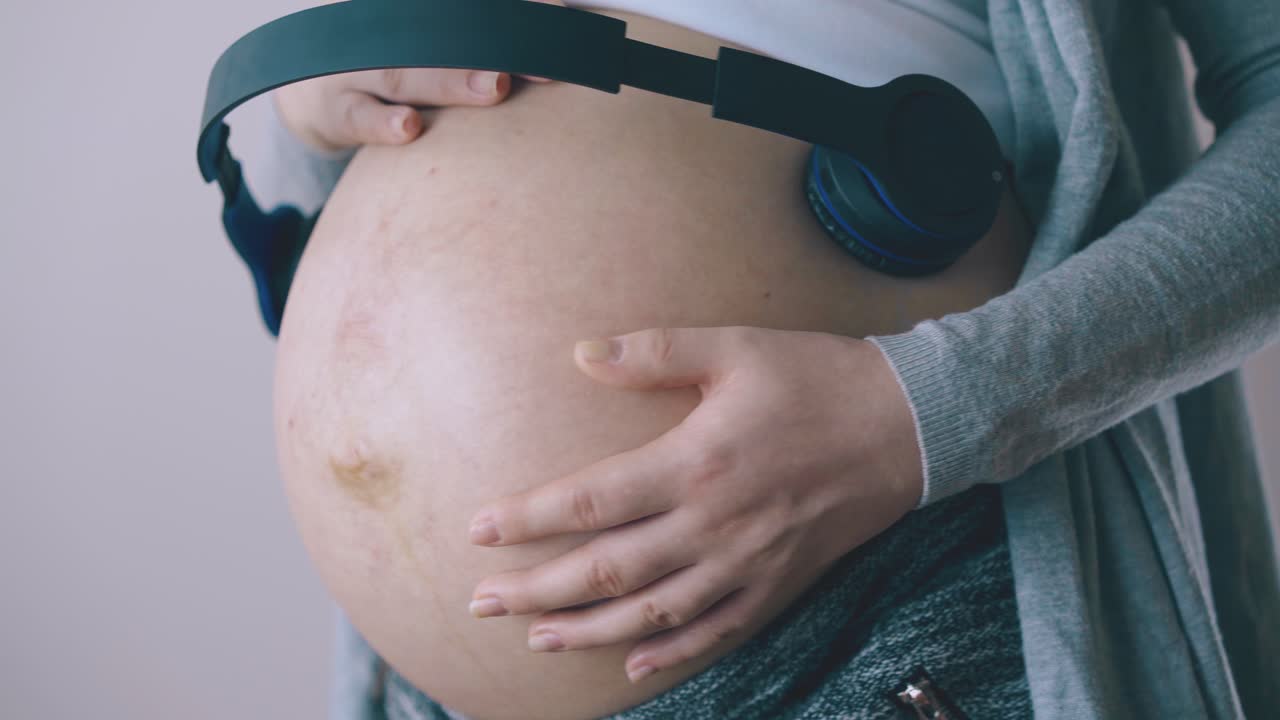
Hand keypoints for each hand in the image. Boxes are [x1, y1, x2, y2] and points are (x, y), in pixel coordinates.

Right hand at [271, 0, 565, 151]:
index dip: (514, 8)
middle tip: (545, 61)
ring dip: (451, 81)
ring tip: (494, 88)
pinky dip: (382, 125)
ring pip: (405, 72)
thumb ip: (480, 41)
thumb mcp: (430, 43)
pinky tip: (410, 130)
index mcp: (410, 10)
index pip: (464, 7)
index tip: (560, 14)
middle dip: (495, 45)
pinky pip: (358, 117)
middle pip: (443, 31)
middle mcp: (382, 24)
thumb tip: (561, 33)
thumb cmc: (396, 65)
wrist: (315, 94)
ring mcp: (354, 63)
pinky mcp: (334, 108)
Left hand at [465, 326, 924, 682]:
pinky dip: (671, 654)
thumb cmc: (817, 378)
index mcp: (695, 463)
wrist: (909, 425)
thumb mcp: (735, 346)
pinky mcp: (778, 585)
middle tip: (481, 601)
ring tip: (534, 637)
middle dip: (535, 589)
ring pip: (651, 613)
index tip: (478, 529)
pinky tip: (630, 665)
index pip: (589, 501)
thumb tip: (580, 353)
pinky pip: (717, 633)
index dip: (527, 519)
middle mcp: (714, 525)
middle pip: (605, 570)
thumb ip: (655, 351)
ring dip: (586, 631)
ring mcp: (746, 564)